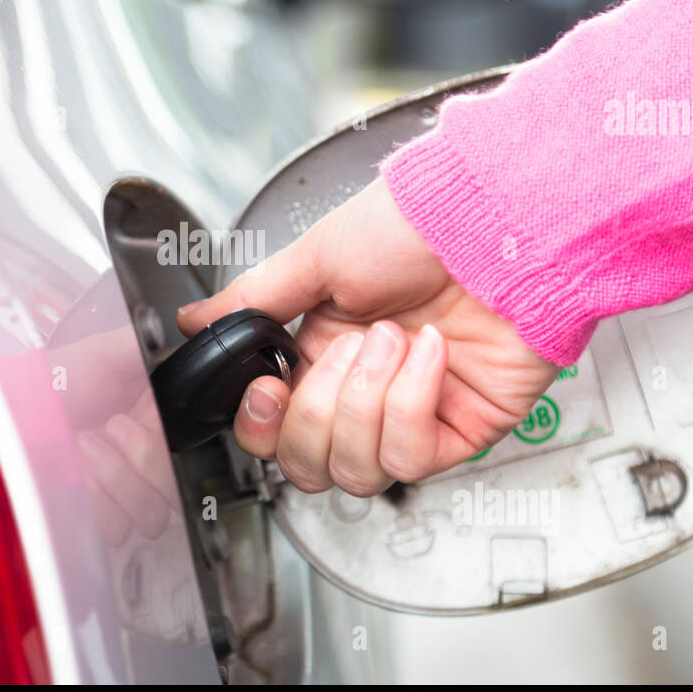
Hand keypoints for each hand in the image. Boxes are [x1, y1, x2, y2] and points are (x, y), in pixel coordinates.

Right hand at [176, 177, 559, 496]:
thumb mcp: (317, 256)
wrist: (497, 220)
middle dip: (318, 411)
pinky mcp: (462, 429)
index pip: (274, 430)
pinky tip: (429, 351)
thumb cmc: (416, 224)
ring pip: (357, 471)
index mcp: (322, 350)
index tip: (269, 387)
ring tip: (393, 341)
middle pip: (309, 464)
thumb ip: (250, 300)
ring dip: (365, 401)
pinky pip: (411, 457)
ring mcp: (414, 413)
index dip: (263, 424)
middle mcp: (364, 388)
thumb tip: (194, 319)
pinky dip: (412, 401)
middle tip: (346, 348)